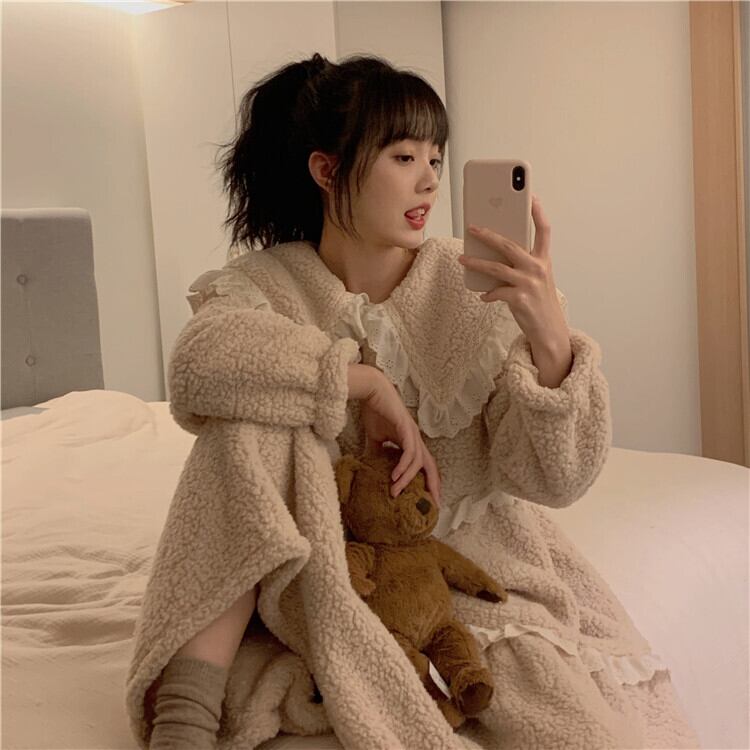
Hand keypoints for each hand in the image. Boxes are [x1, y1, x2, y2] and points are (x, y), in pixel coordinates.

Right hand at [359, 373, 441, 505]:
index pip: (425, 465)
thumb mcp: (375, 438)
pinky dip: (404, 465)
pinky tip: (396, 476)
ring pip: (418, 461)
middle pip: (431, 466)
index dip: (429, 481)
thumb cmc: (375, 411)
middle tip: (433, 504)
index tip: (429, 499)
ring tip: (396, 492)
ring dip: (408, 479)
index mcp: (411, 441)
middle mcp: (416, 438)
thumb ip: (376, 453)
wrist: (372, 391)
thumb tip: (370, 469)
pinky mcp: (405, 427)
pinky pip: (409, 450)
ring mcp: (412, 433)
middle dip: (433, 485)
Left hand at [458, 194, 568, 347]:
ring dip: (476, 262)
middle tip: (472, 228)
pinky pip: (496, 292)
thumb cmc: (539, 301)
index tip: (531, 196)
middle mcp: (538, 268)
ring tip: (463, 258)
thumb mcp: (537, 278)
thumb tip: (494, 251)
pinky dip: (487, 294)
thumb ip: (522, 263)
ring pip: (496, 268)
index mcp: (543, 260)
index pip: (544, 230)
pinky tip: (483, 295)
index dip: (538, 213)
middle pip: (509, 245)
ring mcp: (529, 283)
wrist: (549, 329)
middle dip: (488, 235)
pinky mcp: (520, 299)